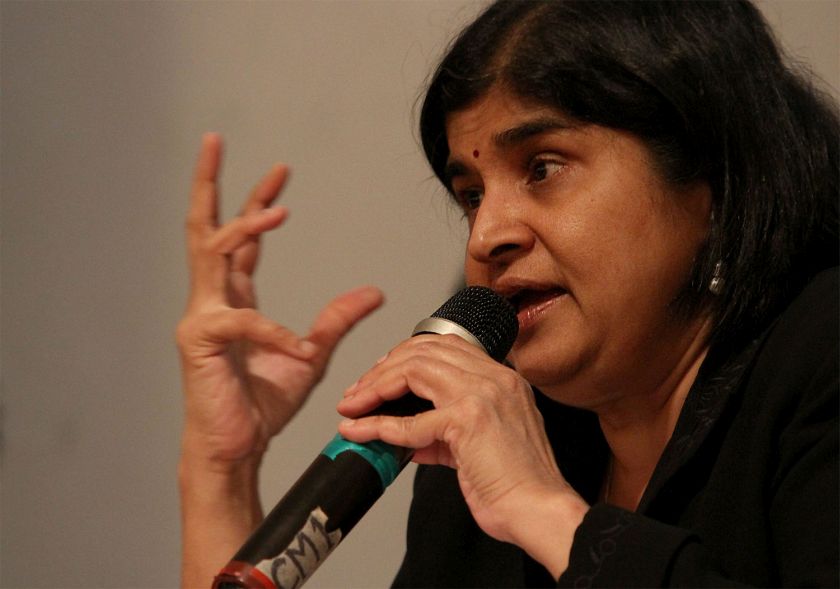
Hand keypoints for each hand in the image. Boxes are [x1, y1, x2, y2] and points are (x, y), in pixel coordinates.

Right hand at [176, 133, 383, 468]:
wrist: (237, 448)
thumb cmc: (262, 403)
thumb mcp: (311, 353)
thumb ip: (336, 320)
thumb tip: (373, 292)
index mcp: (234, 299)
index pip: (241, 237)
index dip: (258, 203)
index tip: (280, 173)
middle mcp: (211, 299)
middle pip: (204, 226)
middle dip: (208, 181)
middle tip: (214, 139)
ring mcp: (201, 317)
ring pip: (211, 250)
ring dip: (243, 224)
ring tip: (277, 208)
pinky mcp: (200, 342)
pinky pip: (240, 320)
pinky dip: (273, 330)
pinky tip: (296, 348)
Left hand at [335, 334, 587, 575]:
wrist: (540, 511)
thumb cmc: (518, 484)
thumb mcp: (479, 446)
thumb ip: (445, 433)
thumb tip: (409, 435)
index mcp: (502, 380)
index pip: (445, 345)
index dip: (405, 357)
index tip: (381, 377)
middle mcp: (495, 378)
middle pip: (424, 351)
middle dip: (383, 369)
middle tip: (358, 392)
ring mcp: (482, 394)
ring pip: (414, 370)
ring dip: (376, 387)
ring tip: (353, 406)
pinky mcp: (468, 420)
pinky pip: (410, 421)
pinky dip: (378, 426)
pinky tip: (360, 433)